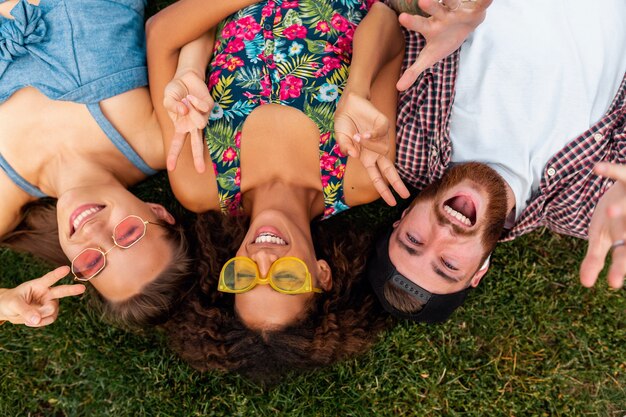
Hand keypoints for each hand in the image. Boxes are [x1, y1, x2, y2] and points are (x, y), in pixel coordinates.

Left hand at [0, 266, 84, 326]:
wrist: (9, 310)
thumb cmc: (9, 302)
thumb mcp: (13, 304)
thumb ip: (25, 311)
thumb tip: (37, 320)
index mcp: (38, 285)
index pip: (49, 278)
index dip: (57, 274)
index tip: (66, 269)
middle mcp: (47, 292)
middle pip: (61, 291)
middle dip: (72, 290)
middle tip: (82, 288)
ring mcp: (50, 303)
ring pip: (52, 310)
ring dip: (41, 316)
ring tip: (29, 318)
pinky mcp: (50, 313)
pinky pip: (50, 319)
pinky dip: (41, 323)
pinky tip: (32, 322)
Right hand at [163, 69, 213, 172]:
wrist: (186, 78)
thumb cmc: (176, 91)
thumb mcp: (167, 98)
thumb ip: (172, 105)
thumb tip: (184, 111)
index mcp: (180, 127)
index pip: (176, 144)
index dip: (173, 155)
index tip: (171, 168)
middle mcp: (192, 126)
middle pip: (196, 145)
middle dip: (197, 157)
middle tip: (200, 171)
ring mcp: (202, 118)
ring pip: (200, 123)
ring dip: (191, 110)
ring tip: (187, 101)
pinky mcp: (210, 109)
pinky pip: (203, 108)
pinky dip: (196, 101)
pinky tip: (193, 97)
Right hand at [334, 92, 409, 205]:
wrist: (349, 104)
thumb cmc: (345, 124)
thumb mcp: (341, 138)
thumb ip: (345, 147)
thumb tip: (352, 154)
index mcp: (366, 157)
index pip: (377, 177)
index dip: (384, 190)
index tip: (392, 202)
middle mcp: (376, 150)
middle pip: (389, 170)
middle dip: (397, 183)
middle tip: (405, 196)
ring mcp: (381, 139)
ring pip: (382, 150)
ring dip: (368, 146)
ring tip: (356, 134)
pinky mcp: (384, 126)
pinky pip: (380, 135)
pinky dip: (371, 136)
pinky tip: (363, 132)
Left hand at [396, 0, 491, 90]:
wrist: (463, 25)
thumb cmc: (443, 41)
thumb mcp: (429, 56)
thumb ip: (414, 70)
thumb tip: (398, 88)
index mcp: (431, 27)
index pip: (419, 25)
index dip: (411, 22)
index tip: (402, 17)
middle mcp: (442, 15)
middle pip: (435, 10)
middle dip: (430, 5)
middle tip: (422, 1)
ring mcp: (458, 10)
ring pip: (454, 2)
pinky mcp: (475, 9)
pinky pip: (481, 4)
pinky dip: (484, 1)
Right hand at [580, 162, 625, 288]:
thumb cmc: (615, 220)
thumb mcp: (602, 239)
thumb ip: (595, 260)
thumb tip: (585, 283)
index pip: (625, 256)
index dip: (620, 268)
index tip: (613, 284)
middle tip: (621, 241)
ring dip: (621, 208)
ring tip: (610, 211)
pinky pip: (621, 173)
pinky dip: (610, 170)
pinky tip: (596, 168)